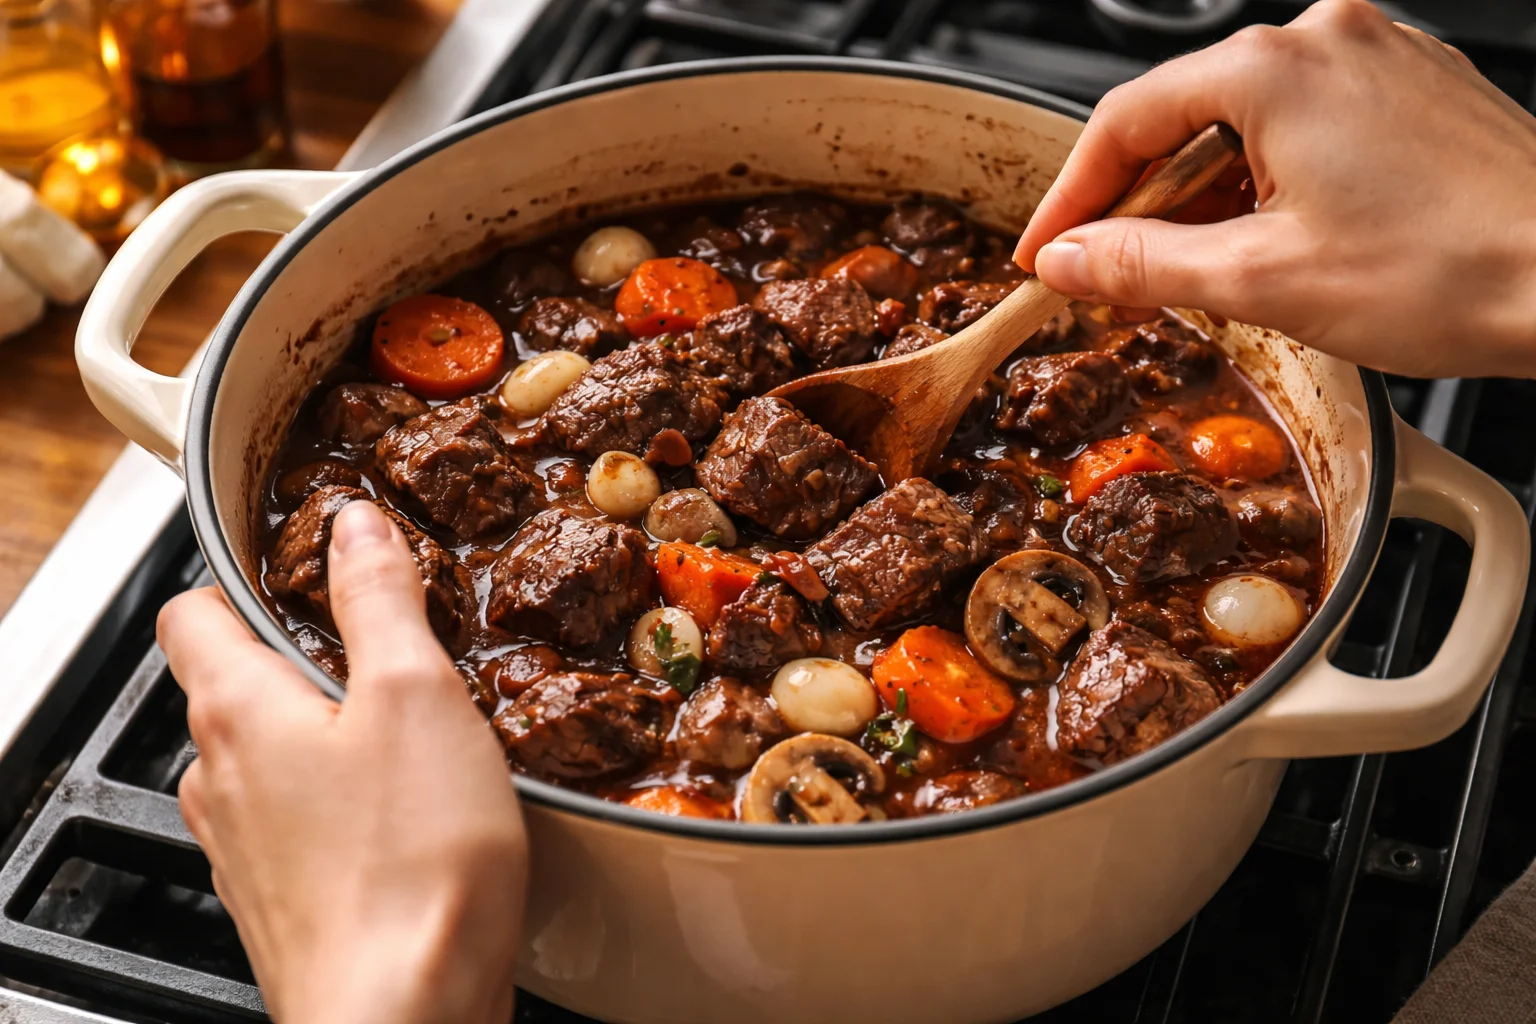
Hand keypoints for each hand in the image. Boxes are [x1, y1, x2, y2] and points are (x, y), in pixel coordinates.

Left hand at [158, 501, 525, 1023]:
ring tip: (417, 733)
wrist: (407, 1016)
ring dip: (332, 735)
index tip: (304, 566)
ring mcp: (246, 847)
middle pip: (237, 684)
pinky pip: (302, 823)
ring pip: (273, 758)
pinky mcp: (286, 900)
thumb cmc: (408, 866)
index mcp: (237, 710)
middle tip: (394, 650)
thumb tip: (354, 525)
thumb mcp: (414, 693)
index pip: (191, 610)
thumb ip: (378, 597)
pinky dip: (345, 802)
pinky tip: (414, 814)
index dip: (241, 576)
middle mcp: (220, 778)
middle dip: (306, 657)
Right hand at [1014, 0, 1535, 377]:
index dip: (1069, 198)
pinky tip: (1263, 243)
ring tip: (1190, 273)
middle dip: (1135, 202)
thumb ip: (1142, 266)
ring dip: (1201, 198)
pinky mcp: (1411, 90)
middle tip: (1106, 274)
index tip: (1044, 250)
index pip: (1123, 122)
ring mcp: (1376, 58)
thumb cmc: (1455, 270)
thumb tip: (1070, 260)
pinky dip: (1262, 183)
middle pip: (1181, 115)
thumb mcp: (1262, 281)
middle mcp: (1326, 40)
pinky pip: (1302, 126)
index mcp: (1276, 68)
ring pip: (1242, 123)